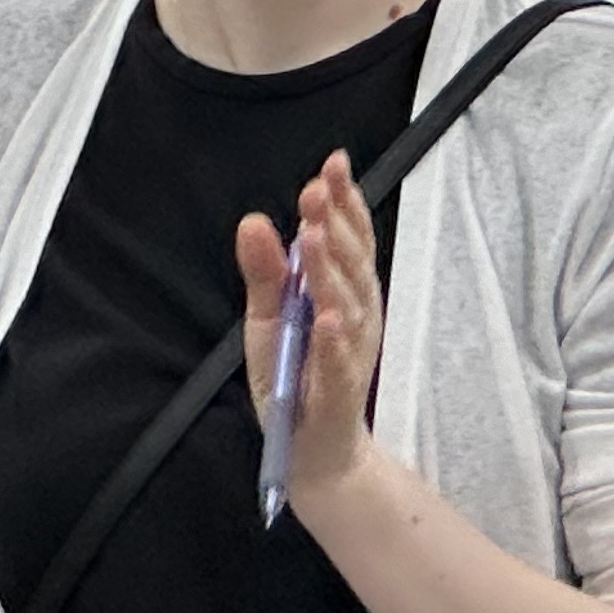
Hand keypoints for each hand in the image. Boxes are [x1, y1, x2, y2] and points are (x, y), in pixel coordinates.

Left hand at [236, 152, 381, 502]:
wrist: (314, 450)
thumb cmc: (298, 375)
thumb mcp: (272, 316)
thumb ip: (266, 271)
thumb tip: (254, 220)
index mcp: (347, 292)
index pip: (351, 238)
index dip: (345, 201)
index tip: (334, 162)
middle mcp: (359, 316)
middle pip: (351, 264)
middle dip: (336, 225)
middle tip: (315, 191)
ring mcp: (352, 353)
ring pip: (347, 306)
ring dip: (332, 272)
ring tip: (316, 238)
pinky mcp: (339, 392)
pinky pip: (338, 363)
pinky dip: (334, 341)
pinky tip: (327, 317)